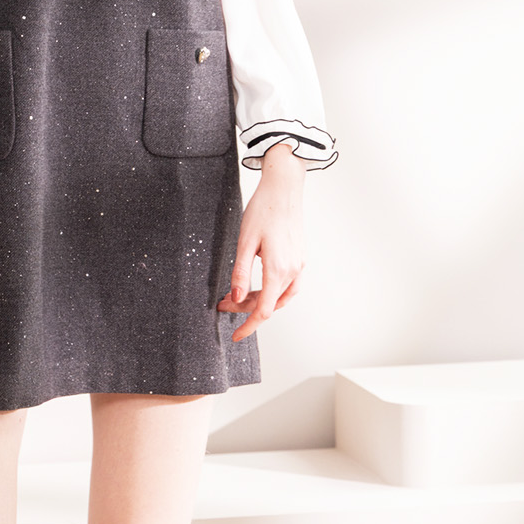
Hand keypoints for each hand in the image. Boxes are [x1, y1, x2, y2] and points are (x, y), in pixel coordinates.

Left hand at [217, 145, 305, 340]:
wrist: (284, 187)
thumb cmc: (263, 209)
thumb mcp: (245, 241)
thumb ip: (240, 272)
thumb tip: (236, 298)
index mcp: (278, 270)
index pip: (263, 311)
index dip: (248, 326)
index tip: (235, 335)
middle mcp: (293, 271)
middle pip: (270, 304)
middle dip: (246, 308)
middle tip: (224, 301)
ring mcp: (299, 265)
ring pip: (280, 297)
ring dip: (260, 301)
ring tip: (238, 294)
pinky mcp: (299, 258)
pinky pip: (288, 285)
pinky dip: (272, 291)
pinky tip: (258, 285)